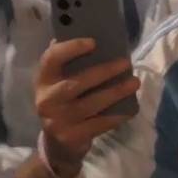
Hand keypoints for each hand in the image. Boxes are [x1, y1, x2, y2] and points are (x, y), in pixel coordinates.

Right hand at [35, 39, 139, 177]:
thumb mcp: (59, 83)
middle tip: (126, 63)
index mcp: (43, 80)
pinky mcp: (71, 137)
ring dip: (115, 92)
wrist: (56, 144)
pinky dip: (116, 116)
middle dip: (104, 72)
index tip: (93, 42)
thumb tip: (94, 33)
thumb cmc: (63, 102)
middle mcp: (47, 100)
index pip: (51, 59)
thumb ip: (70, 63)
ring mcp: (58, 121)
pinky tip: (131, 108)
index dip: (71, 48)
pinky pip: (98, 124)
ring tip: (134, 82)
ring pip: (91, 104)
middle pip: (76, 83)